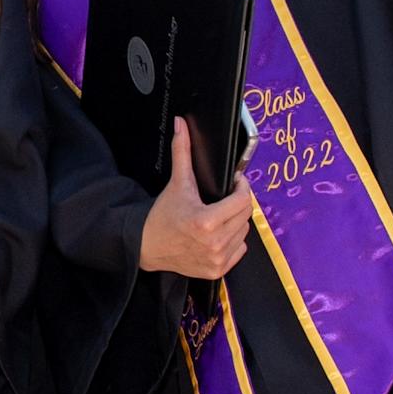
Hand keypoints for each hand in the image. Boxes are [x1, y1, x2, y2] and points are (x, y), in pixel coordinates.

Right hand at [138, 122, 253, 278]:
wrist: (146, 246)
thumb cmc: (162, 216)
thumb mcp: (176, 183)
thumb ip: (182, 152)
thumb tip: (181, 124)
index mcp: (206, 222)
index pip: (243, 201)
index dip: (242, 187)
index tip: (235, 183)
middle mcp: (214, 243)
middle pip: (246, 216)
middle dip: (238, 203)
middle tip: (225, 198)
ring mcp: (216, 259)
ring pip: (244, 232)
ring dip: (236, 221)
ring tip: (219, 216)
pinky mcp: (217, 270)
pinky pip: (239, 250)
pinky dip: (233, 240)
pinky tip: (217, 234)